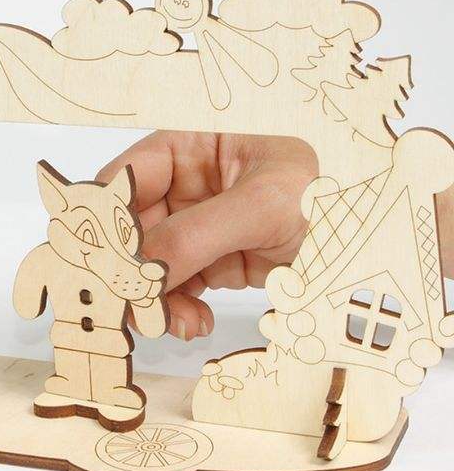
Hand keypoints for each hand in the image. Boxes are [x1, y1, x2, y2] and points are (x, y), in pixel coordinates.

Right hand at [98, 132, 317, 340]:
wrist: (368, 245)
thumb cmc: (325, 198)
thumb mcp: (263, 206)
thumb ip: (197, 233)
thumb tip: (138, 268)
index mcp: (192, 147)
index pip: (131, 174)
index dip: (108, 213)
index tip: (101, 258)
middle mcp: (185, 184)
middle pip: (133, 225)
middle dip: (132, 267)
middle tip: (134, 305)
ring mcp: (194, 225)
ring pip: (148, 262)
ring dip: (155, 297)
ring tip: (178, 323)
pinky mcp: (207, 261)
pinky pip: (174, 286)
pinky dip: (177, 309)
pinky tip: (196, 323)